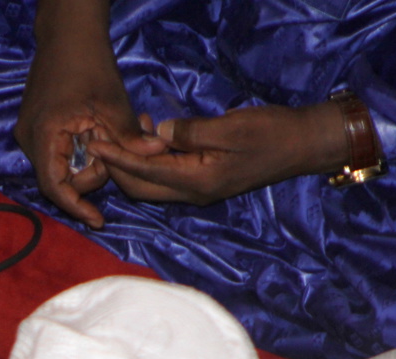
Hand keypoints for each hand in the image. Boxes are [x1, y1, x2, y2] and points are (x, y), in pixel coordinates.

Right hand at [14, 2, 163, 227]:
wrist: (67, 33)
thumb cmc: (88, 62)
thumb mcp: (112, 102)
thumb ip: (129, 135)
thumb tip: (157, 154)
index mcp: (43, 134)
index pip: (54, 187)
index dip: (76, 208)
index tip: (98, 221)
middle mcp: (29, 139)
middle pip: (59, 180)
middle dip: (90, 176)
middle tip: (113, 151)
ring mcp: (30, 134)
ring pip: (60, 169)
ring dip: (86, 163)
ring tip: (104, 136)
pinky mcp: (36, 129)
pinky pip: (58, 155)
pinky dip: (79, 154)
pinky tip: (94, 136)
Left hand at [88, 102, 346, 205]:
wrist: (301, 147)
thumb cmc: (270, 134)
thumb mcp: (229, 127)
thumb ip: (190, 133)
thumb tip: (157, 134)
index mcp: (197, 182)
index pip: (145, 173)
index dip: (117, 158)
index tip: (94, 144)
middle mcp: (193, 194)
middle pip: (140, 189)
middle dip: (117, 167)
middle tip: (100, 139)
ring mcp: (198, 192)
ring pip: (151, 185)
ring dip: (133, 163)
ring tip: (125, 131)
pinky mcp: (203, 183)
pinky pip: (167, 177)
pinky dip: (151, 160)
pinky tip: (151, 135)